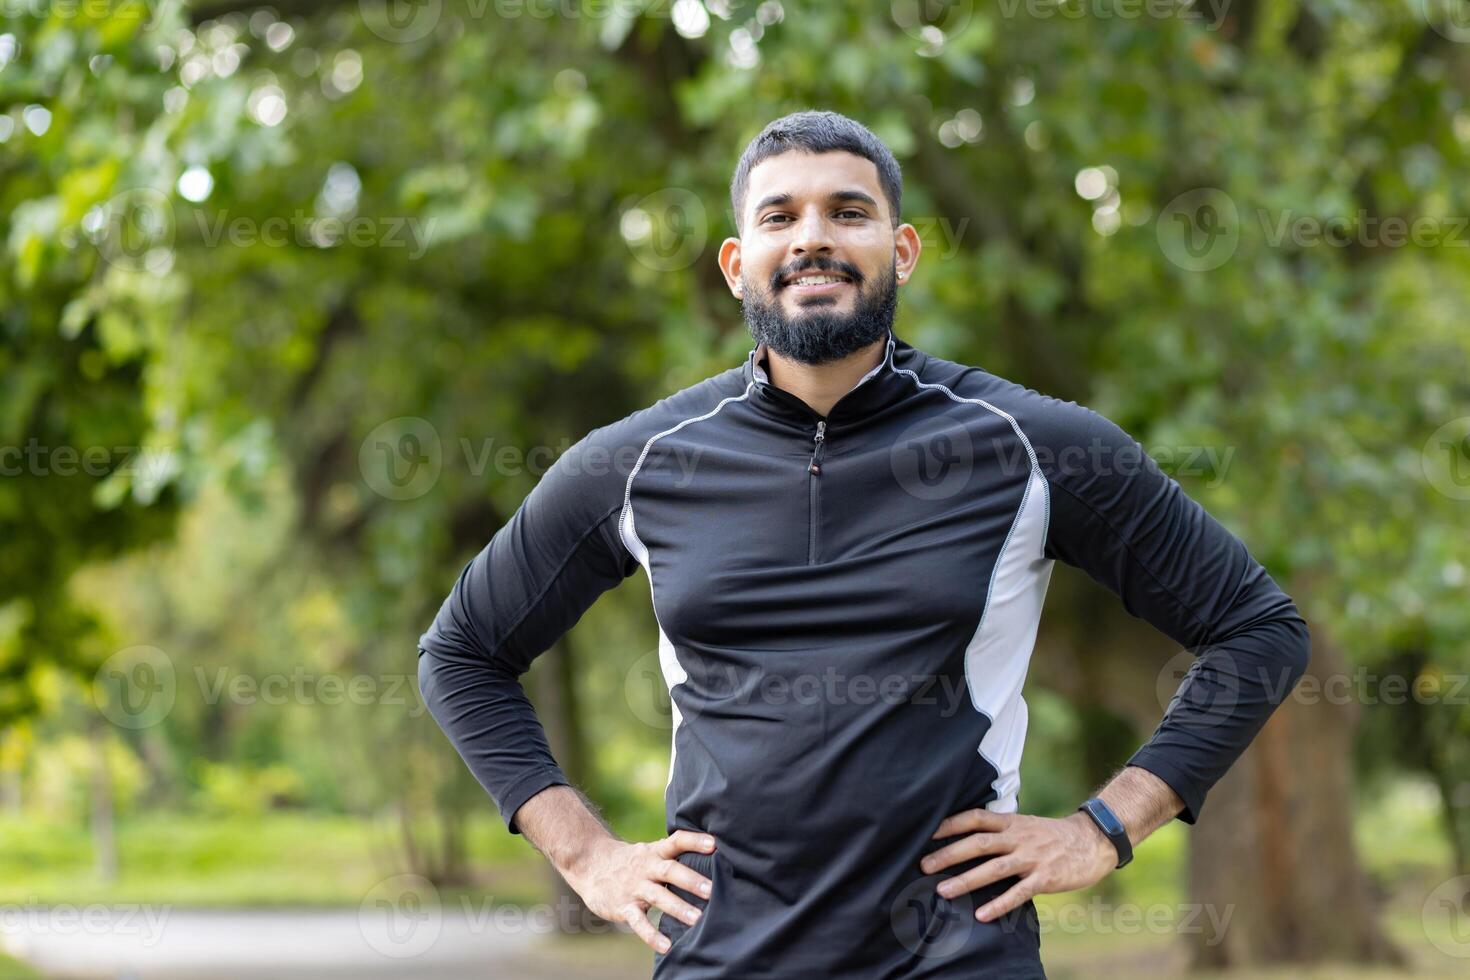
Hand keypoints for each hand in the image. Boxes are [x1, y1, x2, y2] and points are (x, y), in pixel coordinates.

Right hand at [563, 829, 716, 953]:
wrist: (590, 863)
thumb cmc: (631, 861)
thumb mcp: (650, 852)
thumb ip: (673, 857)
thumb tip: (712, 857)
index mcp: (655, 853)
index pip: (676, 841)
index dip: (694, 841)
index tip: (714, 844)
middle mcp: (646, 868)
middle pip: (669, 870)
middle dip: (691, 880)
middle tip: (712, 890)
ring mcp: (634, 887)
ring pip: (657, 896)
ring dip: (677, 907)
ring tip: (697, 920)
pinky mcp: (623, 907)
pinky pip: (638, 922)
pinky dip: (651, 935)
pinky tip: (666, 946)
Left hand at [920, 808, 1116, 921]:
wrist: (1093, 840)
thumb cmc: (1053, 835)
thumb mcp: (1025, 824)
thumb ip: (1001, 830)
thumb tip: (968, 838)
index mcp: (1011, 822)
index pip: (976, 818)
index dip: (951, 824)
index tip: (928, 832)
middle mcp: (1018, 837)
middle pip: (978, 843)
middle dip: (949, 854)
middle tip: (924, 866)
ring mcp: (1032, 857)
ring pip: (994, 868)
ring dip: (966, 880)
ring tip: (942, 891)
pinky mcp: (1046, 878)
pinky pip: (1019, 893)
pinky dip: (999, 904)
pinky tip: (982, 915)